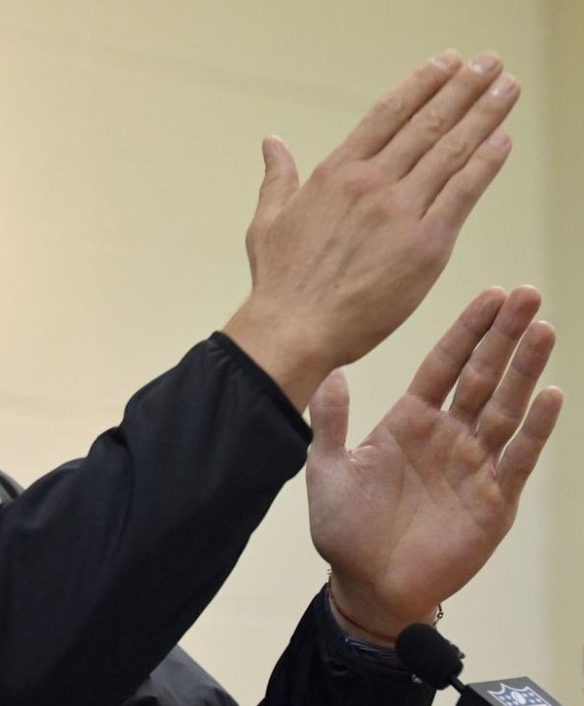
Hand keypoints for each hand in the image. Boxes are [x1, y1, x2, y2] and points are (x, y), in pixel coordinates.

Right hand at [224, 51, 518, 409]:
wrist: (295, 327)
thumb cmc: (279, 281)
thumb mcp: (267, 221)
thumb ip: (277, 178)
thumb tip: (272, 142)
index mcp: (334, 174)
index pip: (387, 114)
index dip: (421, 84)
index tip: (447, 62)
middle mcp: (371, 183)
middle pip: (427, 123)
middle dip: (463, 88)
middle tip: (490, 61)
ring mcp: (400, 211)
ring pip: (451, 151)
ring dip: (484, 114)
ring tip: (507, 87)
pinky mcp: (426, 244)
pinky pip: (464, 193)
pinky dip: (486, 163)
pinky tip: (504, 139)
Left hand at [306, 286, 561, 641]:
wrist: (364, 584)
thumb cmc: (344, 528)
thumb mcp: (327, 467)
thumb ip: (331, 420)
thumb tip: (332, 370)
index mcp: (409, 421)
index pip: (444, 364)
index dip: (466, 331)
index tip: (489, 294)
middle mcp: (446, 436)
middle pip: (483, 376)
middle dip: (505, 335)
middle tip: (528, 294)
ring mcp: (473, 465)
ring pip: (506, 408)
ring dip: (525, 370)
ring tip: (543, 329)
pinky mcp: (493, 501)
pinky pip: (517, 458)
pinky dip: (536, 429)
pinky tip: (550, 395)